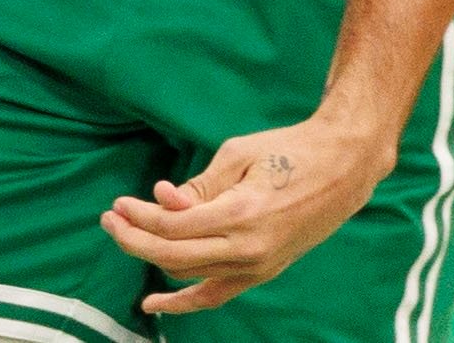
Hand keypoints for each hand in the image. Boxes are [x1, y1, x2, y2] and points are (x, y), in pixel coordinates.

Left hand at [99, 116, 394, 315]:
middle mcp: (249, 249)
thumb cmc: (289, 150)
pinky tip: (153, 304)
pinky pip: (216, 294)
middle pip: (174, 256)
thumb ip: (199, 185)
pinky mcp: (263, 271)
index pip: (173, 226)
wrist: (343, 168)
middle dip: (135, 238)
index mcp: (242, 214)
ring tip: (125, 236)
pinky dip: (184, 301)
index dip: (139, 217)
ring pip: (189, 275)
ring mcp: (258, 266)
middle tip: (110, 219)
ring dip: (152, 258)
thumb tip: (162, 200)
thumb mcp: (238, 154)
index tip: (117, 204)